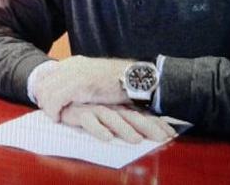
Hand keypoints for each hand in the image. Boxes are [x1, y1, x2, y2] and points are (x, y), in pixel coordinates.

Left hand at [31, 55, 130, 120]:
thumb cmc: (117, 81)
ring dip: (47, 107)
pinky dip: (53, 110)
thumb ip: (79, 79)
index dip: (42, 90)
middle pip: (42, 83)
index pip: (45, 75)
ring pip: (46, 92)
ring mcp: (74, 74)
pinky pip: (56, 99)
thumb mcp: (93, 75)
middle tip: (49, 112)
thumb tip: (67, 91)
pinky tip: (58, 117)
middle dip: (42, 100)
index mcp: (73, 62)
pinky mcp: (79, 86)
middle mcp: (71, 66)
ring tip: (54, 116)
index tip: (45, 103)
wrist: (134, 78)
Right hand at [59, 103, 176, 142]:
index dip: (154, 123)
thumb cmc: (86, 105)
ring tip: (136, 141)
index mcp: (119, 105)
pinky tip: (107, 138)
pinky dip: (98, 129)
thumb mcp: (108, 111)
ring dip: (124, 129)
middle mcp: (109, 105)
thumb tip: (145, 132)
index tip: (170, 133)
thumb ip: (123, 118)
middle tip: (161, 138)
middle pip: (131, 115)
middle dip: (147, 127)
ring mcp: (94, 107)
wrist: (59, 89)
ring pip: (112, 117)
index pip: (140, 114)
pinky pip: (89, 121)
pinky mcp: (78, 111)